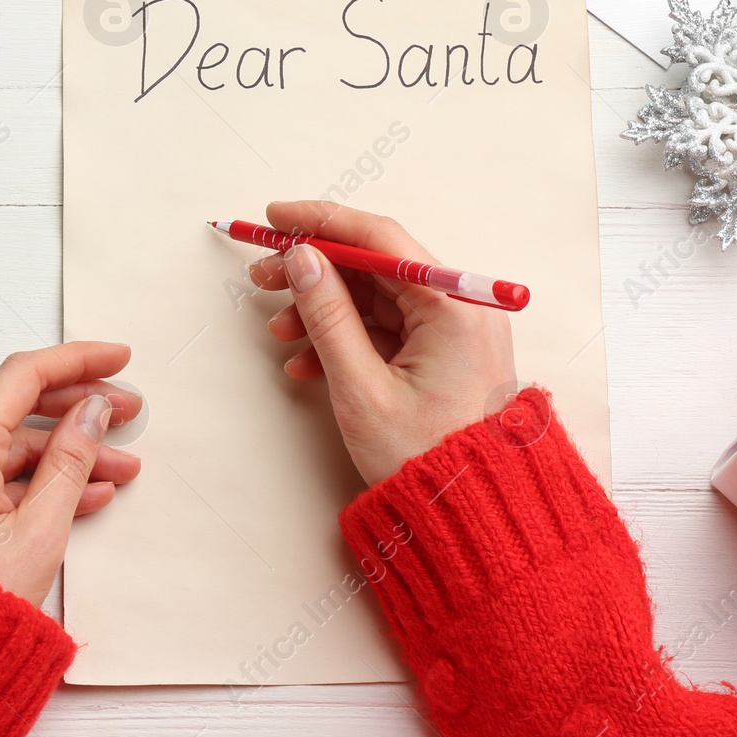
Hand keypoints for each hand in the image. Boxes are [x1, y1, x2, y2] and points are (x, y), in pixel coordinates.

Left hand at [0, 342, 142, 606]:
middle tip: (128, 411)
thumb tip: (93, 412)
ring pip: (9, 443)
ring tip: (120, 467)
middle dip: (77, 406)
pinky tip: (85, 493)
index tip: (118, 359)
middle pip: (16, 403)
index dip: (77, 361)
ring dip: (66, 449)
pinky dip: (39, 477)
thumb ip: (71, 461)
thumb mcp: (39, 531)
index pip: (23, 376)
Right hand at [250, 201, 517, 484]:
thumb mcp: (362, 387)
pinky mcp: (444, 354)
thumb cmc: (425, 459)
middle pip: (375, 266)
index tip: (276, 218)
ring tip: (279, 331)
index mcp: (454, 304)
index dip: (322, 222)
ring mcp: (455, 330)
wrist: (472, 517)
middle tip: (263, 275)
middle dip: (315, 270)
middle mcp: (462, 306)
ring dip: (323, 310)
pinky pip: (387, 330)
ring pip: (376, 299)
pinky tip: (306, 363)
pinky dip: (346, 339)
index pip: (380, 238)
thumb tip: (302, 259)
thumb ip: (327, 316)